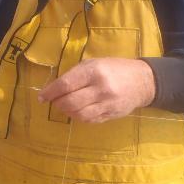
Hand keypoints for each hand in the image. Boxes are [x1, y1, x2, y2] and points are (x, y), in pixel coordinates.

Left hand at [37, 57, 154, 122]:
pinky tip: (77, 111)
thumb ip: (75, 74)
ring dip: (67, 112)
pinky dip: (78, 117)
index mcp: (94, 71)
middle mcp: (100, 88)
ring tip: (64, 106)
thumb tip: (54, 88)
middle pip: (70, 102)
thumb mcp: (93, 63)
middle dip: (57, 103)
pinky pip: (89, 120)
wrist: (142, 81)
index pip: (66, 84)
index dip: (50, 92)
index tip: (41, 96)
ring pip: (78, 114)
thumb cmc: (113, 68)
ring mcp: (107, 104)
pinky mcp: (111, 115)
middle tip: (53, 101)